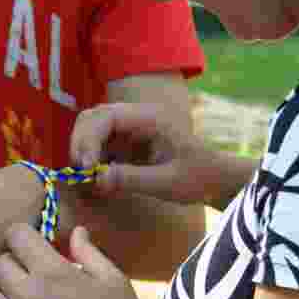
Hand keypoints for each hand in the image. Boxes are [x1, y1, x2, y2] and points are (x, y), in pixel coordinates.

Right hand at [70, 102, 213, 205]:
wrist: (217, 179)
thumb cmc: (200, 178)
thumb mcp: (169, 183)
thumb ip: (133, 179)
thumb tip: (96, 179)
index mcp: (150, 117)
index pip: (107, 117)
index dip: (89, 139)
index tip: (86, 167)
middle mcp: (137, 116)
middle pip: (93, 118)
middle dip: (81, 143)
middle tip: (81, 173)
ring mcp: (130, 127)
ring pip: (92, 128)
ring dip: (84, 150)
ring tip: (88, 176)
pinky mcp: (127, 141)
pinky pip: (100, 143)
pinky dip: (92, 158)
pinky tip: (96, 176)